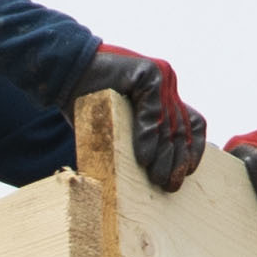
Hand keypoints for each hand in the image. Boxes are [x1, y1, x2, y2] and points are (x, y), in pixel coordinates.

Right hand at [78, 44, 207, 191]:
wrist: (64, 74)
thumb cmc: (88, 104)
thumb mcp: (121, 126)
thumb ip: (141, 139)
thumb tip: (154, 173)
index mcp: (166, 96)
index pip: (193, 125)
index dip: (193, 151)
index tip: (187, 173)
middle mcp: (167, 84)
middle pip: (183, 127)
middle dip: (178, 160)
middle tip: (169, 185)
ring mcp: (160, 75)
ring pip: (170, 122)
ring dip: (163, 154)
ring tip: (156, 178)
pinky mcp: (148, 71)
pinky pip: (154, 109)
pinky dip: (148, 136)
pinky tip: (143, 158)